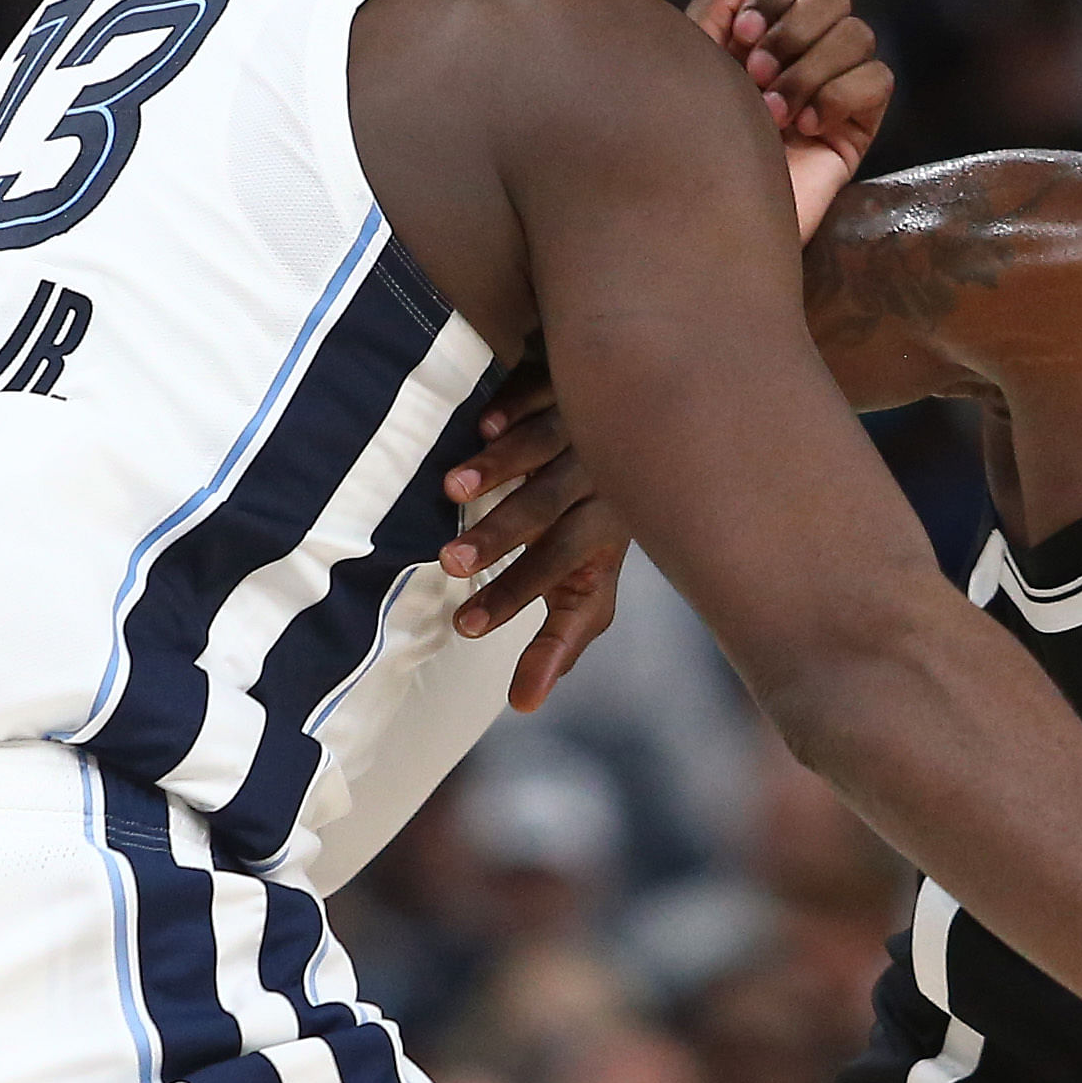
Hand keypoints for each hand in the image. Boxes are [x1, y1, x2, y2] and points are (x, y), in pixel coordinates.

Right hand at [440, 375, 629, 709]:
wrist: (632, 415)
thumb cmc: (594, 519)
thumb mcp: (588, 581)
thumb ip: (560, 641)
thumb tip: (527, 706)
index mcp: (604, 531)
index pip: (565, 572)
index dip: (519, 599)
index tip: (466, 629)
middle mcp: (600, 478)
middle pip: (553, 512)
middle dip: (503, 539)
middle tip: (450, 565)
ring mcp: (584, 425)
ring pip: (546, 448)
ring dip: (501, 470)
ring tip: (450, 490)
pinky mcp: (564, 376)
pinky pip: (544, 388)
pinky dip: (515, 407)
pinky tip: (482, 426)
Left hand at [684, 0, 893, 240]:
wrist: (706, 220)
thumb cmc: (687, 147)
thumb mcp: (691, 66)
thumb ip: (715, 8)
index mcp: (760, 38)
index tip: (737, 37)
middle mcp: (801, 57)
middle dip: (793, 29)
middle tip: (756, 74)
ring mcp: (834, 90)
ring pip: (858, 33)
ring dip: (812, 67)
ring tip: (775, 112)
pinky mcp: (858, 128)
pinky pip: (879, 79)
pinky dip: (843, 94)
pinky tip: (809, 127)